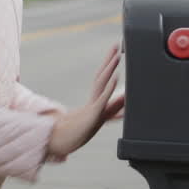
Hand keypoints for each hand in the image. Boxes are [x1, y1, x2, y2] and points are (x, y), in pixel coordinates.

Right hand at [47, 43, 125, 160]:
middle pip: (101, 76)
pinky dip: (109, 87)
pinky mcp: (93, 115)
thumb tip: (126, 100)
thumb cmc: (81, 134)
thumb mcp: (101, 119)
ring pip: (101, 84)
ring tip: (117, 56)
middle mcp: (94, 101)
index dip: (109, 64)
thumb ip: (114, 109)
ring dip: (109, 69)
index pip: (102, 78)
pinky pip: (102, 98)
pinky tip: (115, 76)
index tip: (116, 52)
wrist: (63, 143)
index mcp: (95, 101)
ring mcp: (93, 107)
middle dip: (109, 60)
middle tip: (117, 45)